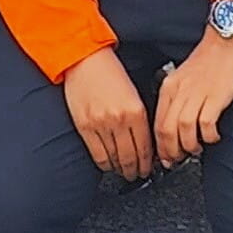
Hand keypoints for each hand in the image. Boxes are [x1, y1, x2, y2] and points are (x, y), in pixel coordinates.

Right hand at [59, 47, 154, 183]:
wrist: (84, 58)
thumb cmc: (109, 70)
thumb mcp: (133, 92)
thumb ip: (140, 116)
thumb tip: (144, 140)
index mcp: (136, 110)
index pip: (146, 147)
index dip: (148, 164)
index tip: (149, 169)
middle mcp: (119, 120)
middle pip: (130, 157)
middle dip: (136, 170)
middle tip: (138, 175)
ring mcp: (101, 125)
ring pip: (114, 159)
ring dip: (121, 169)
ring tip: (124, 172)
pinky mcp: (85, 127)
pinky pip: (97, 155)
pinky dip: (105, 164)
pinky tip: (108, 164)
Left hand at [154, 24, 232, 166]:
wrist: (225, 41)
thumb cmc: (207, 61)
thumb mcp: (182, 78)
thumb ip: (177, 100)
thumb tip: (173, 127)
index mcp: (170, 87)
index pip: (157, 123)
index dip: (160, 146)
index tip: (164, 157)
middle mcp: (180, 91)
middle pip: (167, 129)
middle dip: (171, 151)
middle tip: (177, 160)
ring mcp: (197, 94)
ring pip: (184, 129)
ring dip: (189, 146)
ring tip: (196, 149)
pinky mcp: (215, 96)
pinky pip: (206, 124)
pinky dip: (208, 136)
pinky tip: (213, 137)